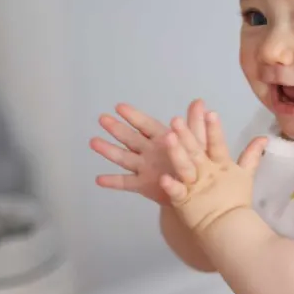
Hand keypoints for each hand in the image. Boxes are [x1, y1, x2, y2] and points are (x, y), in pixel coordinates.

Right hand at [90, 100, 209, 205]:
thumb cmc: (198, 164)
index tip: (119, 106)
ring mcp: (144, 167)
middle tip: (102, 118)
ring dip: (109, 150)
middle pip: (130, 138)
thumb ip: (196, 124)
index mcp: (162, 138)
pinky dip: (113, 182)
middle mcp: (149, 151)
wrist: (197, 191)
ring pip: (124, 157)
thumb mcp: (200, 143)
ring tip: (94, 142)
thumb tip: (199, 101)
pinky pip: (126, 183)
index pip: (146, 125)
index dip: (134, 116)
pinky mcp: (143, 185)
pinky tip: (99, 179)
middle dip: (117, 129)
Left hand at [160, 111, 266, 232]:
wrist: (230, 229)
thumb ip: (252, 155)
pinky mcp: (184, 201)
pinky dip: (171, 186)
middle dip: (187, 135)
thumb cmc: (236, 200)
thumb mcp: (246, 175)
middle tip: (177, 120)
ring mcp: (195, 187)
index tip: (211, 112)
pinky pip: (177, 192)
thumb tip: (264, 138)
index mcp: (221, 165)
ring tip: (168, 138)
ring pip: (184, 167)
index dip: (215, 130)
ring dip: (176, 153)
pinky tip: (163, 178)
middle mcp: (207, 173)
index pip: (218, 145)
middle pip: (196, 152)